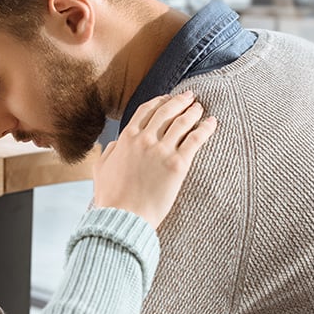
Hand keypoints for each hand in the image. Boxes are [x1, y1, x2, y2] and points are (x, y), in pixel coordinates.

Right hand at [92, 91, 216, 229]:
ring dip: (193, 111)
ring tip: (200, 109)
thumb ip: (108, 152)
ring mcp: (161, 150)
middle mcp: (144, 139)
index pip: (147, 110)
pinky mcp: (177, 164)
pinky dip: (206, 128)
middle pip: (167, 111)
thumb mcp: (101, 169)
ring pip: (183, 122)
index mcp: (126, 137)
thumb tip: (114, 144)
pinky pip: (196, 139)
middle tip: (190, 97)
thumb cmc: (111, 198)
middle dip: (180, 101)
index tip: (169, 98)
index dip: (160, 101)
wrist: (124, 217)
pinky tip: (212, 123)